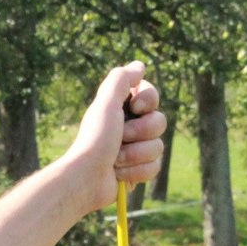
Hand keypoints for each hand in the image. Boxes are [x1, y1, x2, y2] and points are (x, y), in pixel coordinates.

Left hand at [65, 61, 166, 211]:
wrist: (86, 179)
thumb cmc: (95, 139)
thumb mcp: (106, 103)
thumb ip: (121, 80)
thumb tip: (139, 66)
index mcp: (120, 108)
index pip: (151, 96)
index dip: (148, 101)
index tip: (135, 107)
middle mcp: (129, 126)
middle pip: (159, 122)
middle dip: (141, 132)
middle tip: (121, 137)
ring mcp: (134, 149)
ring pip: (158, 147)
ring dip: (137, 154)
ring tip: (116, 160)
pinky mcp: (137, 170)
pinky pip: (155, 167)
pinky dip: (138, 171)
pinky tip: (120, 174)